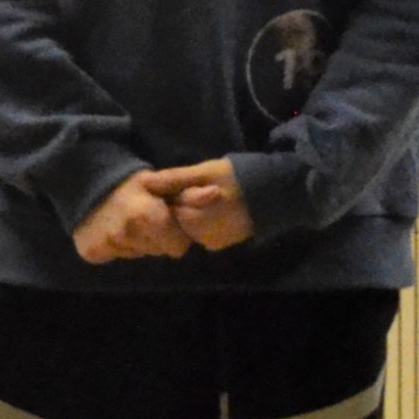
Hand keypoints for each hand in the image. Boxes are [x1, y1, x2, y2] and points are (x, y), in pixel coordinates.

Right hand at [71, 174, 185, 263]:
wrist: (82, 181)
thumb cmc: (128, 184)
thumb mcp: (159, 183)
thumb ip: (188, 191)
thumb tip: (217, 194)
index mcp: (147, 216)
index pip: (179, 247)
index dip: (175, 233)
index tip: (164, 219)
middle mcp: (126, 233)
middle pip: (158, 252)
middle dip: (157, 238)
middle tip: (145, 219)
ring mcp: (107, 244)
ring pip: (138, 254)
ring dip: (137, 241)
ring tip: (127, 222)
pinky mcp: (92, 252)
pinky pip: (117, 257)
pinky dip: (117, 247)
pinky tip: (112, 230)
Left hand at [134, 160, 255, 251]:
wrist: (273, 195)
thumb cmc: (237, 177)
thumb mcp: (204, 172)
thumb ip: (174, 179)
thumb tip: (144, 181)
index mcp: (192, 219)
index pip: (166, 208)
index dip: (173, 192)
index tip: (187, 182)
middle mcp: (199, 238)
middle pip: (176, 218)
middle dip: (181, 203)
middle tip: (199, 188)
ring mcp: (209, 244)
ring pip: (186, 226)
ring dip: (191, 212)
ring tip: (208, 197)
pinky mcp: (217, 246)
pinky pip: (198, 233)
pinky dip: (201, 222)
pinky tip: (213, 209)